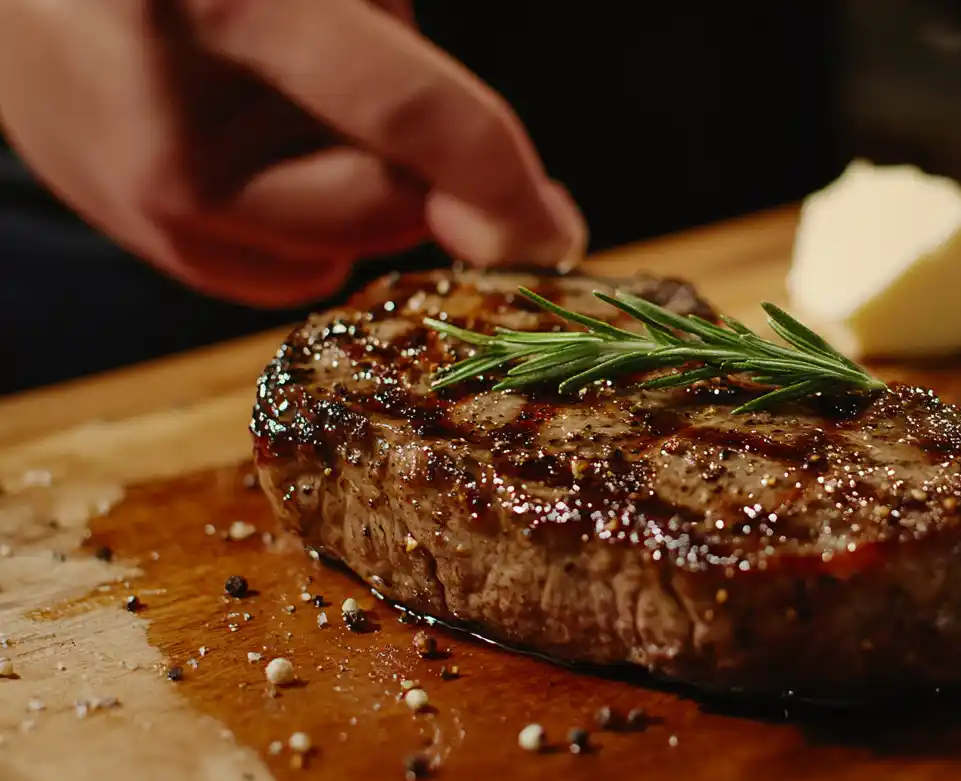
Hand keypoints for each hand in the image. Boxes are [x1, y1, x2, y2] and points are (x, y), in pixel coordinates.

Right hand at [0, 0, 586, 307]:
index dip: (503, 181)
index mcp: (231, 2)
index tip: (556, 233)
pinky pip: (263, 274)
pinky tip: (251, 145)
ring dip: (354, 200)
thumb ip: (402, 46)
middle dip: (416, 172)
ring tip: (288, 101)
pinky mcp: (105, 215)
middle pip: (374, 206)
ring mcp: (124, 182)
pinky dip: (295, 228)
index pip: (410, 116)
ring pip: (325, 254)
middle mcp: (169, 115)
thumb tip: (513, 201)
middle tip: (370, 93)